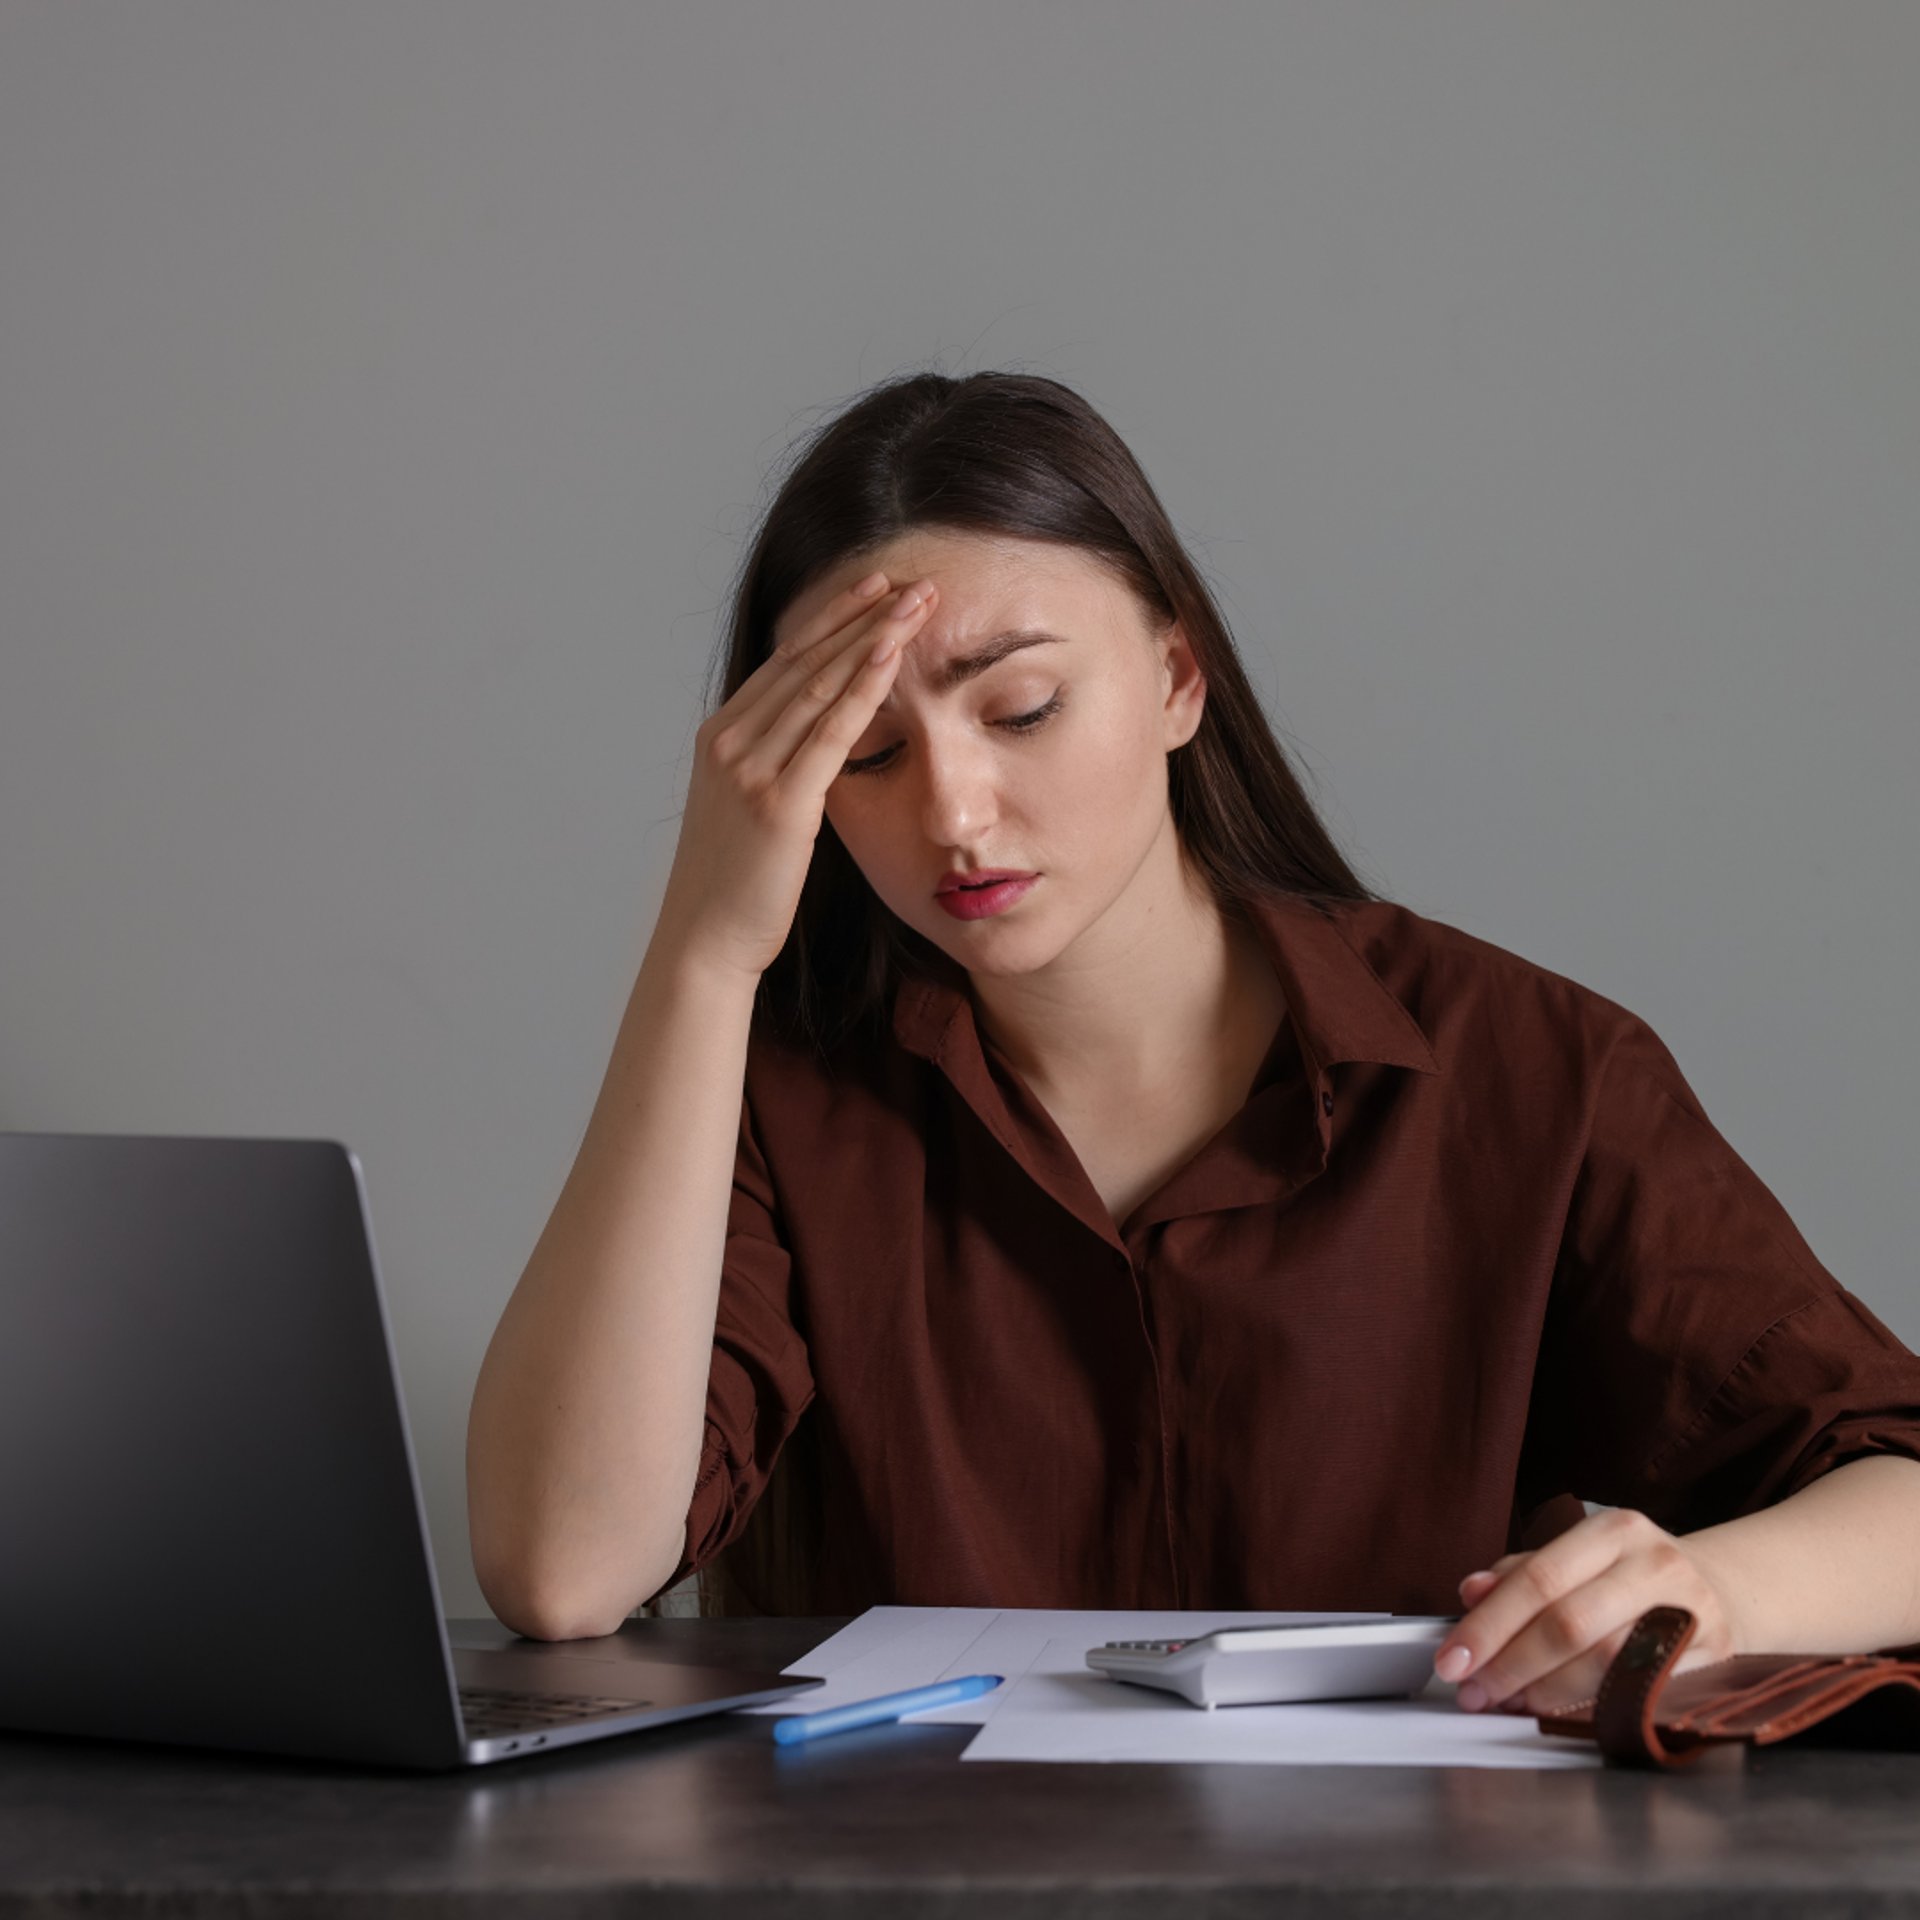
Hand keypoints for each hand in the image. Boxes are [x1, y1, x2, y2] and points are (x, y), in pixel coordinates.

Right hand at [652, 570, 938, 983]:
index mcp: (721, 736)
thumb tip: (815, 748)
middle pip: (805, 658)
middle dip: (860, 614)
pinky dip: (863, 687)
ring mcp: (750, 768)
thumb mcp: (748, 811)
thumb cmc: (736, 886)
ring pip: (820, 683)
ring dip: (872, 636)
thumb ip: (776, 769)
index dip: (832, 619)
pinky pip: (829, 731)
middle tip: (910, 580)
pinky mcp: (777, 801)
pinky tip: (893, 655)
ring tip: (917, 603)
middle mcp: (729, 740)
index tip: (876, 589)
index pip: (785, 660)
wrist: (706, 940)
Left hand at [1433, 1506, 1748, 1715]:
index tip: (1452, 1658)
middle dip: (1510, 1664)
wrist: (1725, 1591)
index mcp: (1613, 1531)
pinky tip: (1560, 1714)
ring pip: (1606, 1664)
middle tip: (1471, 1692)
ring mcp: (1691, 1613)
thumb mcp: (1581, 1557)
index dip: (1489, 1624)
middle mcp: (1656, 1565)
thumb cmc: (1633, 1577)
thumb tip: (1470, 1592)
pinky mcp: (1715, 1660)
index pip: (1539, 1578)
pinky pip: (1643, 1693)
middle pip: (1570, 1623)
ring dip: (1546, 1692)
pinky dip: (1594, 1708)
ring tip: (1507, 1703)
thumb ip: (1523, 1574)